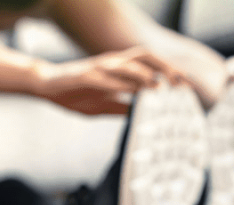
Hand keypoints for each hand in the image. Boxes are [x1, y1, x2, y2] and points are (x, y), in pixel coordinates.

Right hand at [30, 47, 186, 114]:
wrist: (46, 85)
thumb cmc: (76, 94)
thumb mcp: (103, 106)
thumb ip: (122, 108)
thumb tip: (142, 117)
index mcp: (119, 69)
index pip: (150, 65)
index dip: (170, 72)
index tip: (186, 86)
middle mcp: (112, 64)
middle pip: (144, 57)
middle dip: (164, 67)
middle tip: (180, 82)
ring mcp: (98, 68)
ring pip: (126, 64)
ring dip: (144, 74)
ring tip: (158, 86)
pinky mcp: (84, 76)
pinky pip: (103, 78)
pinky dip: (118, 84)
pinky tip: (129, 92)